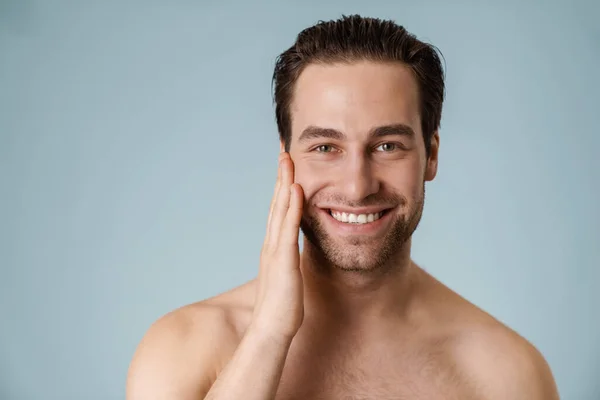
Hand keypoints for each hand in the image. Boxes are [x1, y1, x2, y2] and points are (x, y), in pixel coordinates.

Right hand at [251, 152, 304, 340]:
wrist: (272, 330)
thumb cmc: (282, 307)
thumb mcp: (288, 276)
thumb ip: (289, 261)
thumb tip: (295, 254)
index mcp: (274, 246)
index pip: (278, 208)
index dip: (282, 184)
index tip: (287, 163)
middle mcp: (272, 243)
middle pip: (276, 201)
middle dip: (281, 174)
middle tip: (284, 148)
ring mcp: (275, 250)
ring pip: (280, 208)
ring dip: (284, 182)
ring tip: (287, 158)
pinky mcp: (283, 260)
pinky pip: (289, 227)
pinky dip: (291, 206)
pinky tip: (296, 188)